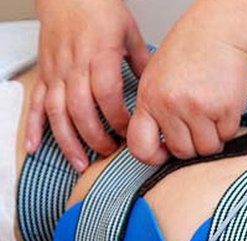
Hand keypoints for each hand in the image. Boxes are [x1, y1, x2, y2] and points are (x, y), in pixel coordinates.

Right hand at [27, 0, 150, 171]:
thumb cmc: (98, 9)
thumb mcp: (129, 32)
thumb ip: (142, 63)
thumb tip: (157, 90)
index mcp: (99, 56)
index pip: (106, 95)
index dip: (118, 118)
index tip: (130, 133)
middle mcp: (74, 67)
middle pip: (81, 110)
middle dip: (95, 136)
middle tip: (110, 152)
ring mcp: (56, 73)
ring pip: (57, 113)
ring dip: (67, 141)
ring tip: (80, 163)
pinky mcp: (44, 75)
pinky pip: (36, 104)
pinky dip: (33, 128)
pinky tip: (35, 147)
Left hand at [127, 1, 246, 163]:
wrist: (221, 31)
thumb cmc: (190, 52)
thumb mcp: (157, 77)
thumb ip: (154, 109)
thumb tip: (160, 146)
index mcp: (148, 98)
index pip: (140, 146)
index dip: (152, 157)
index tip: (164, 153)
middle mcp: (170, 105)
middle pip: (181, 152)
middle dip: (192, 143)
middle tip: (198, 123)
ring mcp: (198, 108)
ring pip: (206, 148)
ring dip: (213, 137)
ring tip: (212, 114)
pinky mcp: (225, 108)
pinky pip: (227, 135)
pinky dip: (229, 126)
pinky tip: (225, 105)